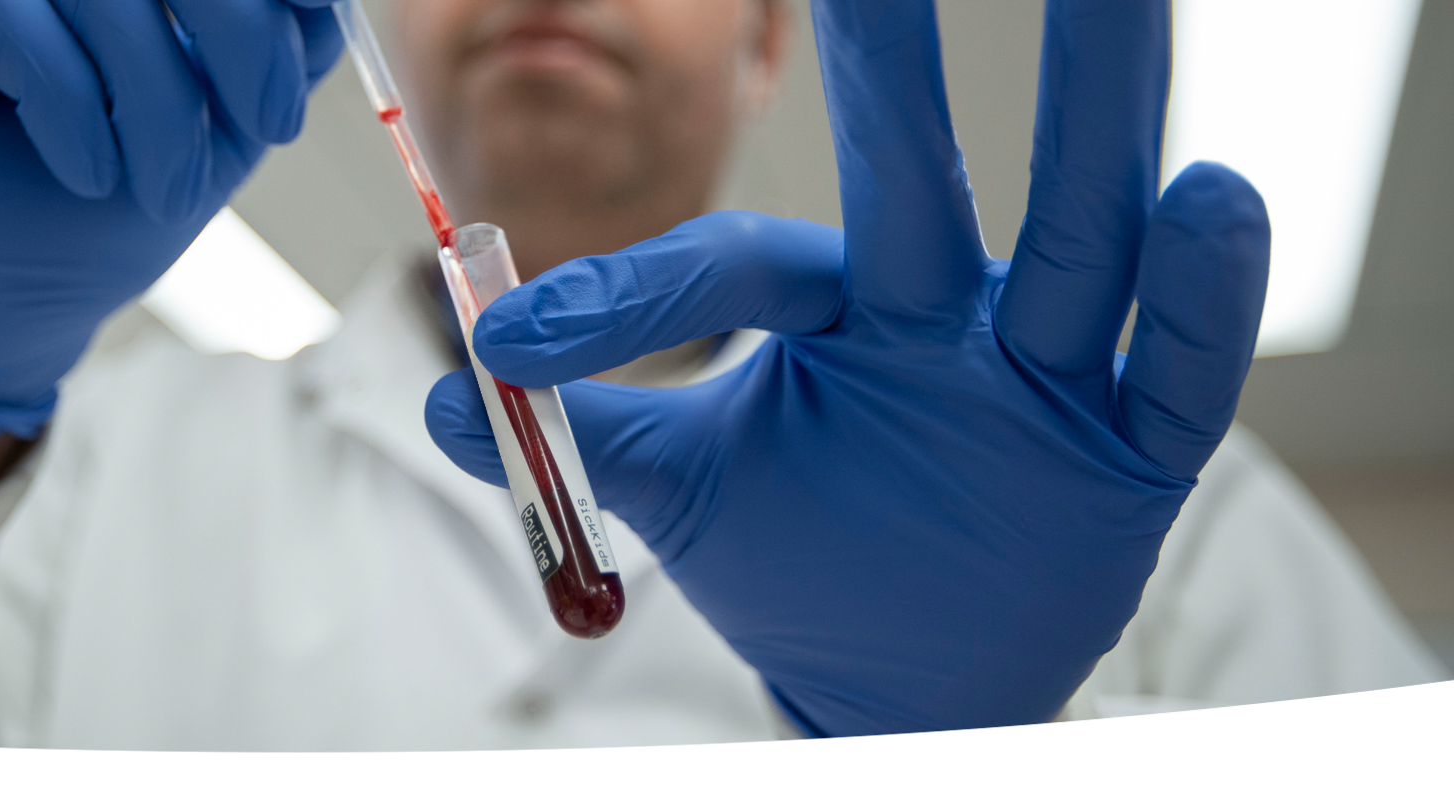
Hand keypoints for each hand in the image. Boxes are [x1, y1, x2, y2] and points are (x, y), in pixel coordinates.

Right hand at [0, 0, 341, 441]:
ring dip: (151, 86)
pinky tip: (89, 173)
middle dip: (233, 23)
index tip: (317, 19)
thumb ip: (264, 59)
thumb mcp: (204, 139)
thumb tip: (327, 6)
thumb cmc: (77, 231)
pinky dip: (66, 97)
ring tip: (168, 183)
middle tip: (265, 119)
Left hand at [426, 0, 1268, 734]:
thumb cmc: (805, 556)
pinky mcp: (1135, 447)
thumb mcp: (685, 494)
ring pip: (1080, 233)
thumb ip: (586, 436)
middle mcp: (944, 314)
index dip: (632, 292)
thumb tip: (448, 391)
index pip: (742, 269)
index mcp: (835, 314)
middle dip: (898, 74)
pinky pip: (1179, 363)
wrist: (913, 673)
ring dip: (1100, 113)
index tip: (510, 331)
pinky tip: (1209, 196)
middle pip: (922, 184)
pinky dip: (1205, 289)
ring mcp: (1045, 371)